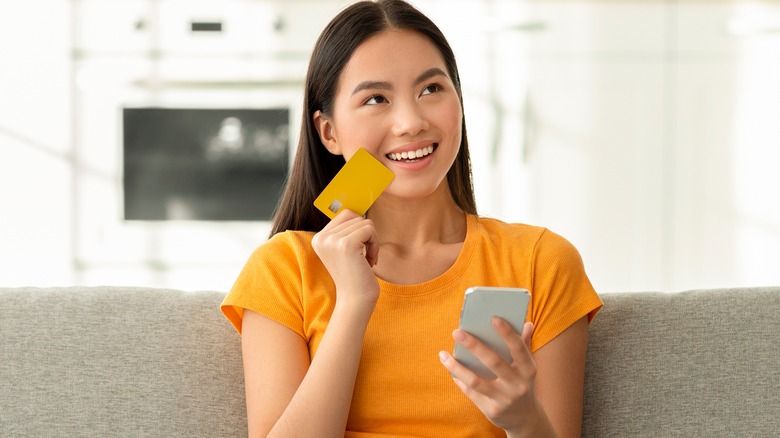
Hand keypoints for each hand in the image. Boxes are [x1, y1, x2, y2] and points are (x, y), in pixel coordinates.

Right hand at [311, 209, 380, 308]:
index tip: (358, 249)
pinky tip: (369, 261)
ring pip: (364, 222)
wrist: (356, 300)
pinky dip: (375, 244)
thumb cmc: (355, 276)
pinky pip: (370, 229)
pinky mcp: (346, 244)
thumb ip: (347, 231)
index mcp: (318, 238)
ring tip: (365, 260)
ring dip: (371, 241)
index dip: (358, 229)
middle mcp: (322, 238)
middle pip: (356, 216)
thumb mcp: (345, 250)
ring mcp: (332, 240)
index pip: (346, 214)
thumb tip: (358, 211)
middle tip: (363, 257)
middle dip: (366, 236)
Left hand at [439, 318, 539, 433]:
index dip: (507, 333)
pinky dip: (459, 379)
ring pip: (476, 381)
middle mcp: (518, 385)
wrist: (524, 418)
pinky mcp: (492, 411)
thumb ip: (524, 344)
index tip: (493, 317)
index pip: (519, 348)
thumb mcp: (526, 366)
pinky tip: (450, 368)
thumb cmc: (521, 383)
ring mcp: (505, 399)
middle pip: (494, 362)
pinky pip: (471, 392)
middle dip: (474, 346)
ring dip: (457, 367)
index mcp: (528, 370)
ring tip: (444, 354)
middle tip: (457, 332)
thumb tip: (526, 322)